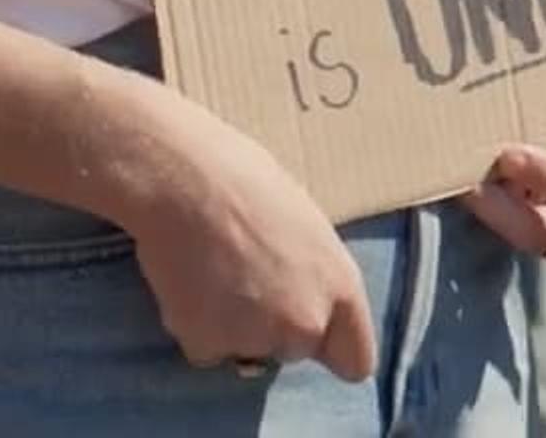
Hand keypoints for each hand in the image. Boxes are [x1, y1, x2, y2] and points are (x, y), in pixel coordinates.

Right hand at [102, 82, 376, 381]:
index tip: (314, 336)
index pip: (356, 360)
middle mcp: (307, 322)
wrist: (189, 184)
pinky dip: (196, 328)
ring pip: (247, 351)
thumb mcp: (310, 229)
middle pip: (296, 352)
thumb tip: (309, 304)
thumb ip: (317, 278)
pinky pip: (205, 350)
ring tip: (217, 275)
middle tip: (248, 280)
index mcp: (342, 287)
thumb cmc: (251, 186)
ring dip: (233, 329)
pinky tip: (191, 285)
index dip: (333, 351)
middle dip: (276, 329)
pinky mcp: (209, 346)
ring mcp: (258, 338)